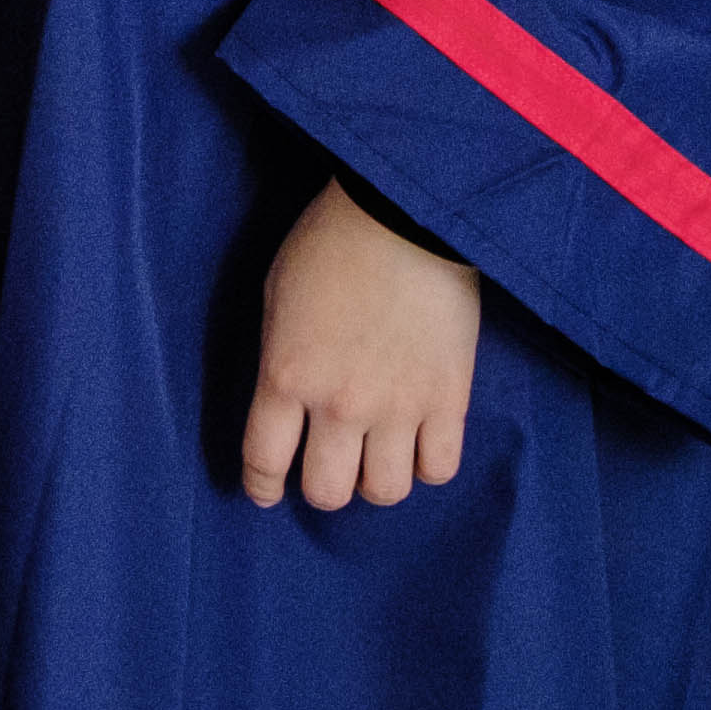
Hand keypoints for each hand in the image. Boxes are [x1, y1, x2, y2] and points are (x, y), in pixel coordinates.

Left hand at [242, 178, 481, 508]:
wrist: (404, 217)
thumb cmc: (329, 246)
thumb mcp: (276, 299)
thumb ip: (279, 362)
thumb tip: (286, 402)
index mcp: (286, 376)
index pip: (264, 461)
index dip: (261, 485)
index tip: (264, 492)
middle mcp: (339, 404)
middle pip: (327, 492)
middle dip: (321, 487)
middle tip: (326, 467)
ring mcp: (398, 407)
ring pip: (386, 491)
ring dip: (375, 479)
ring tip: (375, 455)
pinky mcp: (450, 400)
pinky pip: (439, 469)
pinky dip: (427, 466)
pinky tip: (418, 444)